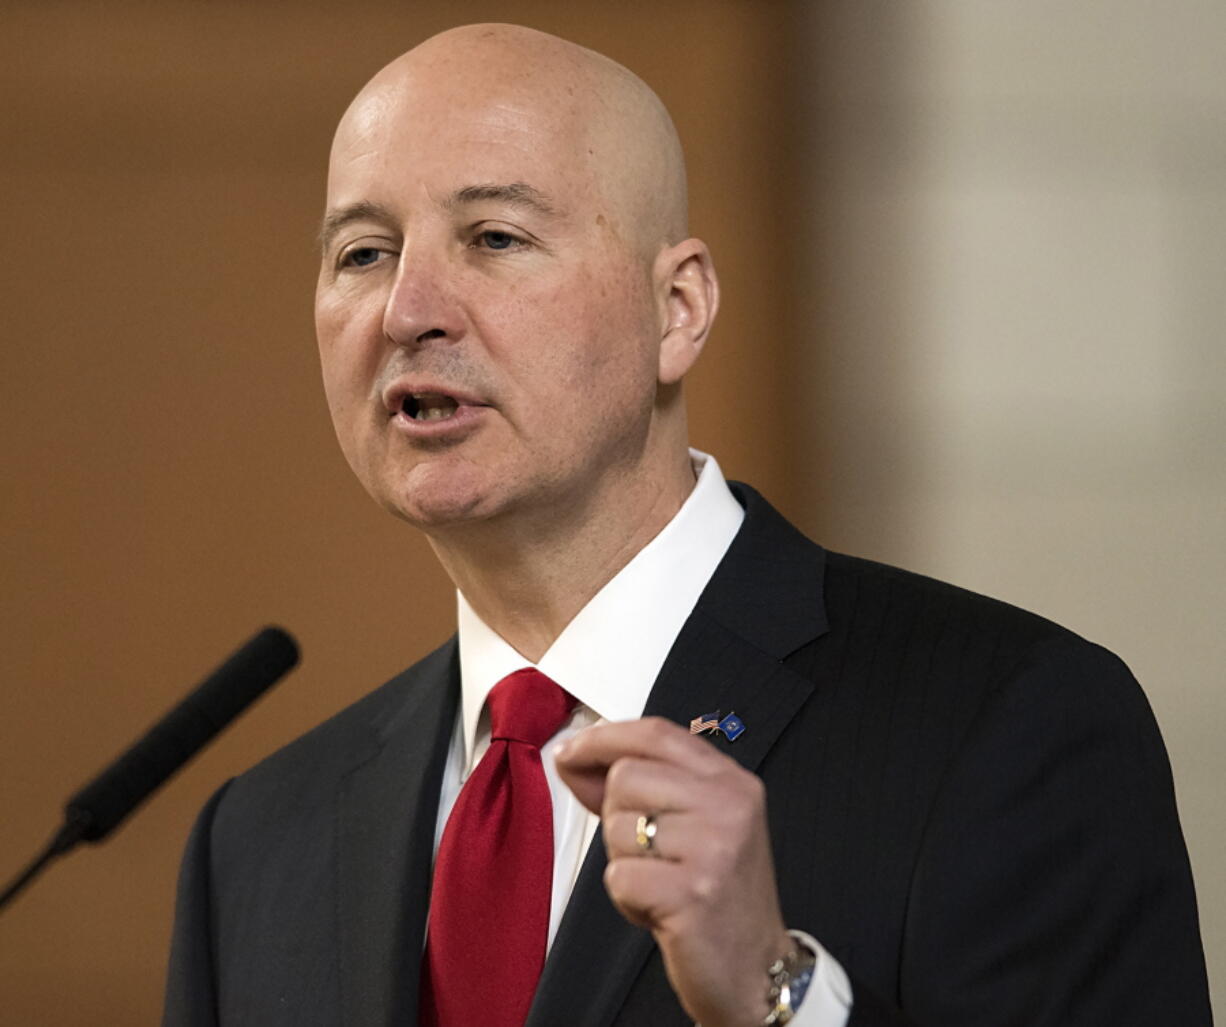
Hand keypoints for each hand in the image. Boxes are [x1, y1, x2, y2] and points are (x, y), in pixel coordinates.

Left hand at [553, 717, 791, 1026]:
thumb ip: (637, 786)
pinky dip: (627, 899)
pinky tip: (659, 908)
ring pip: (617, 826)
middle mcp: (729, 804)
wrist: (755, 970)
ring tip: (660, 883)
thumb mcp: (689, 827)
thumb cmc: (715, 896)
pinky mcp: (693, 891)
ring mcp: (715, 846)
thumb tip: (574, 757)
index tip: (571, 751)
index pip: (656, 732)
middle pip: (626, 776)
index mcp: (730, 781)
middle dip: (617, 817)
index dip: (604, 738)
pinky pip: (619, 876)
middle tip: (649, 854)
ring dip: (624, 862)